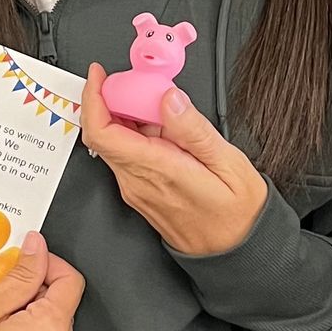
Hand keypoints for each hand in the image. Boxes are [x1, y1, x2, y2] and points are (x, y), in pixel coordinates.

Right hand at [0, 232, 83, 330]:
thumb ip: (21, 274)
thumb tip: (37, 249)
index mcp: (52, 330)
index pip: (71, 280)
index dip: (49, 265)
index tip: (28, 263)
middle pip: (64, 303)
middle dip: (37, 293)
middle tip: (4, 299)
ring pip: (57, 325)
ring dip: (36, 316)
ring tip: (2, 324)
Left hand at [80, 66, 268, 257]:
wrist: (237, 254)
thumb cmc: (238, 214)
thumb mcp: (229, 164)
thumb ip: (193, 129)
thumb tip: (169, 99)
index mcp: (157, 170)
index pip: (103, 132)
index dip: (93, 99)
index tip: (99, 76)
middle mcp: (138, 182)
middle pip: (102, 134)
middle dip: (110, 101)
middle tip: (136, 82)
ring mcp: (137, 190)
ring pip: (114, 145)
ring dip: (125, 118)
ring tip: (156, 103)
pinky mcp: (141, 194)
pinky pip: (127, 158)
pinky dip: (135, 135)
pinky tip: (162, 128)